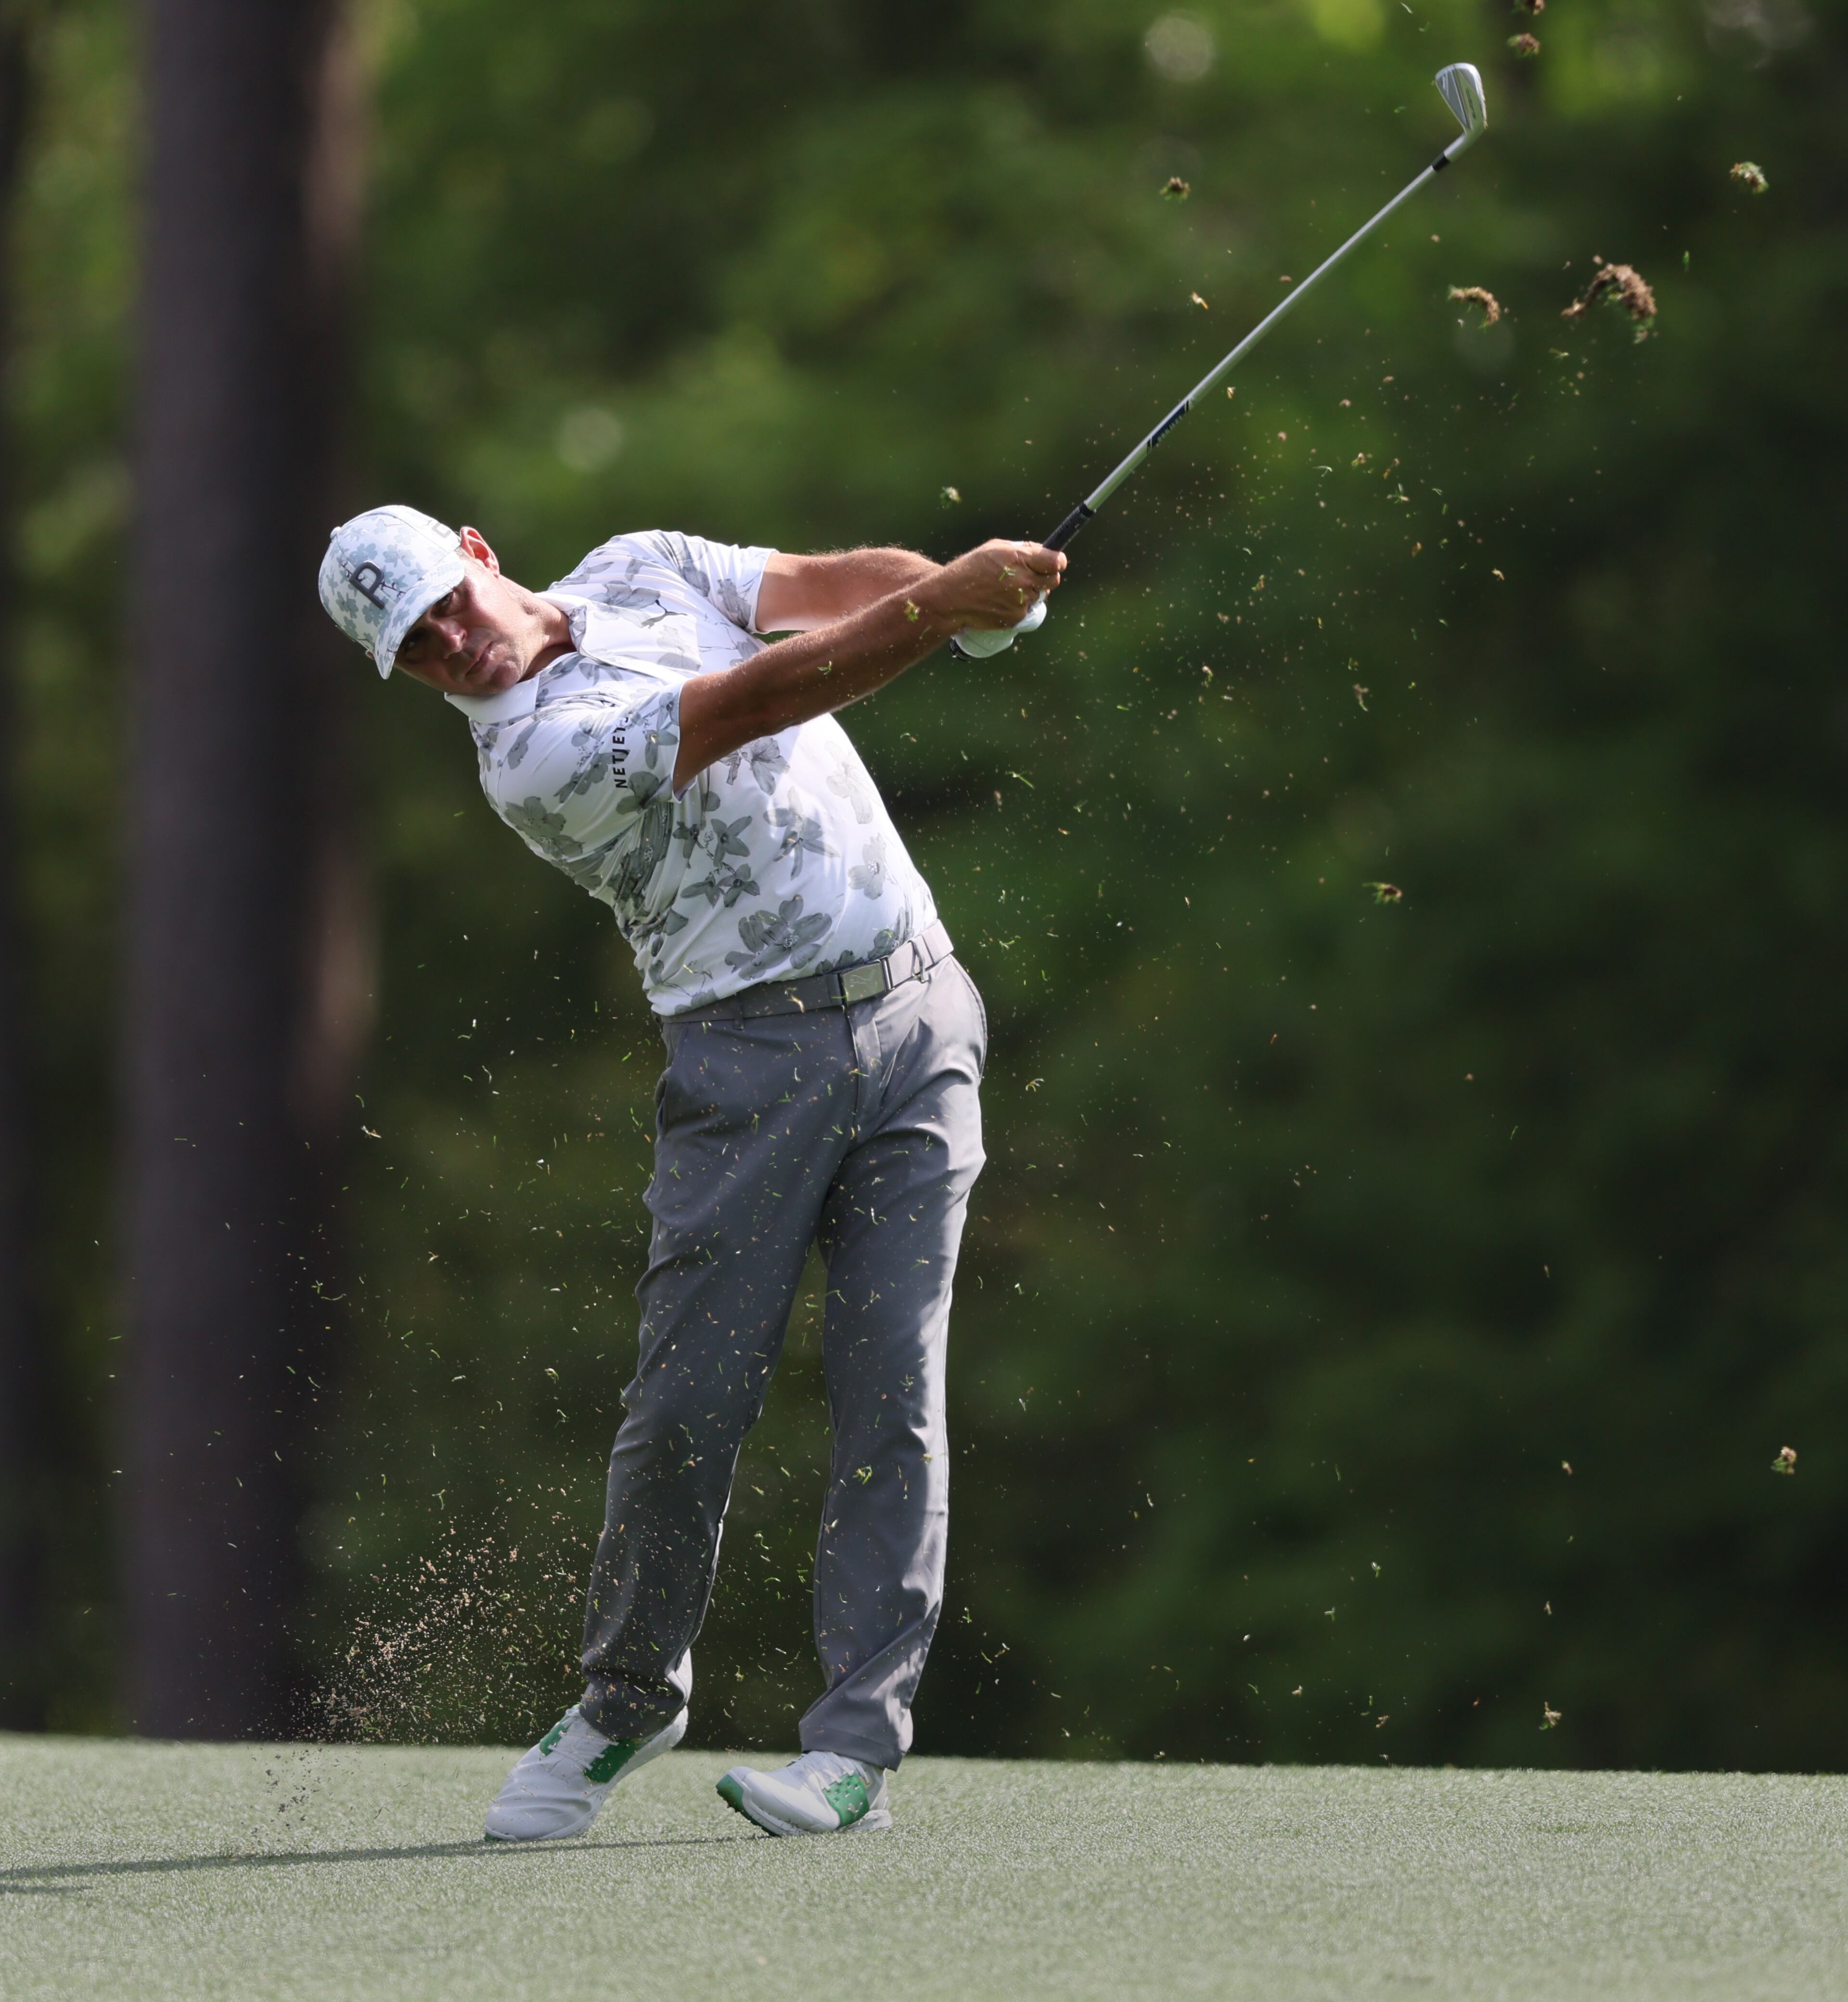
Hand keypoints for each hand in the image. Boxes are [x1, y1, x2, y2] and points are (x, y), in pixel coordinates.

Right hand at [924, 539, 1065, 631]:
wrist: (951, 599)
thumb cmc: (970, 569)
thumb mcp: (994, 549)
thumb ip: (1022, 549)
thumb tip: (1045, 552)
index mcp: (1018, 559)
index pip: (1055, 561)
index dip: (1058, 561)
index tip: (1055, 561)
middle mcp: (1022, 580)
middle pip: (1053, 580)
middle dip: (1047, 576)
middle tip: (1032, 575)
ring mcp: (1020, 601)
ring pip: (1040, 595)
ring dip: (1030, 591)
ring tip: (1007, 588)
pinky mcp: (1016, 617)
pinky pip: (1027, 609)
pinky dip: (1019, 605)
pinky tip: (1001, 600)